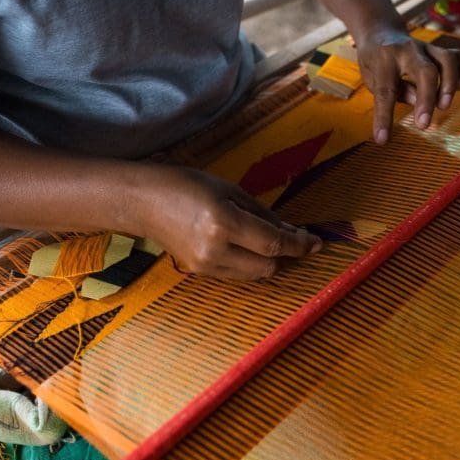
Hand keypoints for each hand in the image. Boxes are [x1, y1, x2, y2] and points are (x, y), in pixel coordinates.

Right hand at [131, 165, 321, 280]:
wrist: (143, 202)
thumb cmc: (187, 186)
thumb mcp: (230, 190)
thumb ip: (263, 214)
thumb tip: (292, 232)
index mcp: (223, 222)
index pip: (272, 243)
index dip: (299, 245)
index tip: (316, 243)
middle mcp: (215, 249)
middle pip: (267, 265)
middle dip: (286, 254)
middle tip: (296, 240)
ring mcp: (205, 265)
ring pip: (254, 274)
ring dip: (269, 261)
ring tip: (270, 242)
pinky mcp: (198, 273)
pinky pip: (236, 274)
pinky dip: (249, 263)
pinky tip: (248, 247)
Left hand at [355, 25, 459, 143]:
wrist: (381, 33)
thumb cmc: (375, 63)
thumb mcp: (373, 78)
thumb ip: (394, 90)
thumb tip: (418, 101)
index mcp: (384, 59)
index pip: (385, 90)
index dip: (385, 117)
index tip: (383, 139)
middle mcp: (408, 50)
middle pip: (425, 71)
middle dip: (427, 99)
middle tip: (423, 125)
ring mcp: (427, 48)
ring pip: (448, 60)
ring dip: (450, 84)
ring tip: (444, 106)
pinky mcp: (439, 50)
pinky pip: (459, 57)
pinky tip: (458, 88)